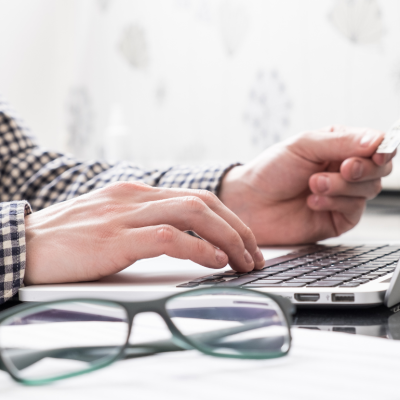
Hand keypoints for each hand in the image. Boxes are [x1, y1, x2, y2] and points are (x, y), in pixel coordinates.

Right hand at [24, 182, 264, 284]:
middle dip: (237, 227)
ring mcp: (126, 215)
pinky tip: (215, 262)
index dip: (227, 219)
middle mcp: (137, 197)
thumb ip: (142, 222)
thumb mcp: (111, 220)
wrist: (22, 243)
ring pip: (193, 214)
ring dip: (227, 238)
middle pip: (204, 202)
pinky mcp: (115, 239)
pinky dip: (199, 249)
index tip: (243, 240)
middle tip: (254, 252)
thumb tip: (177, 237)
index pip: (196, 198)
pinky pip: (168, 238)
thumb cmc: (67, 237)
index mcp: (138, 193)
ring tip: (243, 260)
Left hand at [219, 126, 394, 244]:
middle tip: (343, 169)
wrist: (250, 201)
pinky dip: (335, 203)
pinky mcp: (337, 219)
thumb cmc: (271, 170)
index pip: (376, 145)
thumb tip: (376, 140)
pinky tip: (312, 201)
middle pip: (379, 169)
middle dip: (363, 169)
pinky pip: (354, 210)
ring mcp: (342, 196)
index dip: (382, 149)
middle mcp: (344, 171)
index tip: (377, 153)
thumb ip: (341, 142)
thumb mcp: (304, 146)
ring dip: (342, 186)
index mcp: (339, 147)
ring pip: (369, 190)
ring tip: (313, 185)